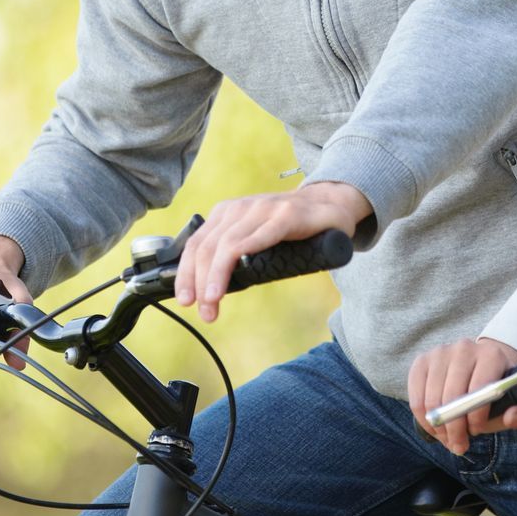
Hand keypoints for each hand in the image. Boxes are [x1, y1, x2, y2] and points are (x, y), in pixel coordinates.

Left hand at [174, 181, 371, 322]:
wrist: (331, 204)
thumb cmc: (292, 227)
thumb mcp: (254, 237)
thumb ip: (234, 253)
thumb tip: (208, 287)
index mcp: (227, 213)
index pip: (197, 244)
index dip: (185, 273)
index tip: (184, 300)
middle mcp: (241, 208)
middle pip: (207, 246)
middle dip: (198, 281)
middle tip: (202, 310)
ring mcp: (264, 209)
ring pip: (228, 244)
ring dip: (216, 277)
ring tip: (212, 302)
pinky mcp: (287, 215)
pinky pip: (261, 235)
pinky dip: (244, 255)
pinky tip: (236, 274)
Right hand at [407, 337, 516, 454]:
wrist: (483, 365)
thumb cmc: (500, 389)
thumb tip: (511, 416)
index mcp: (491, 355)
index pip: (478, 390)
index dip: (476, 418)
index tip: (477, 432)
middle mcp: (464, 348)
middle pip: (451, 396)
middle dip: (454, 429)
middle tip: (458, 445)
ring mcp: (441, 352)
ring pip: (431, 399)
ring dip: (438, 427)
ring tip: (448, 437)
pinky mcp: (423, 360)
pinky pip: (415, 396)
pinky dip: (422, 418)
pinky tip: (434, 426)